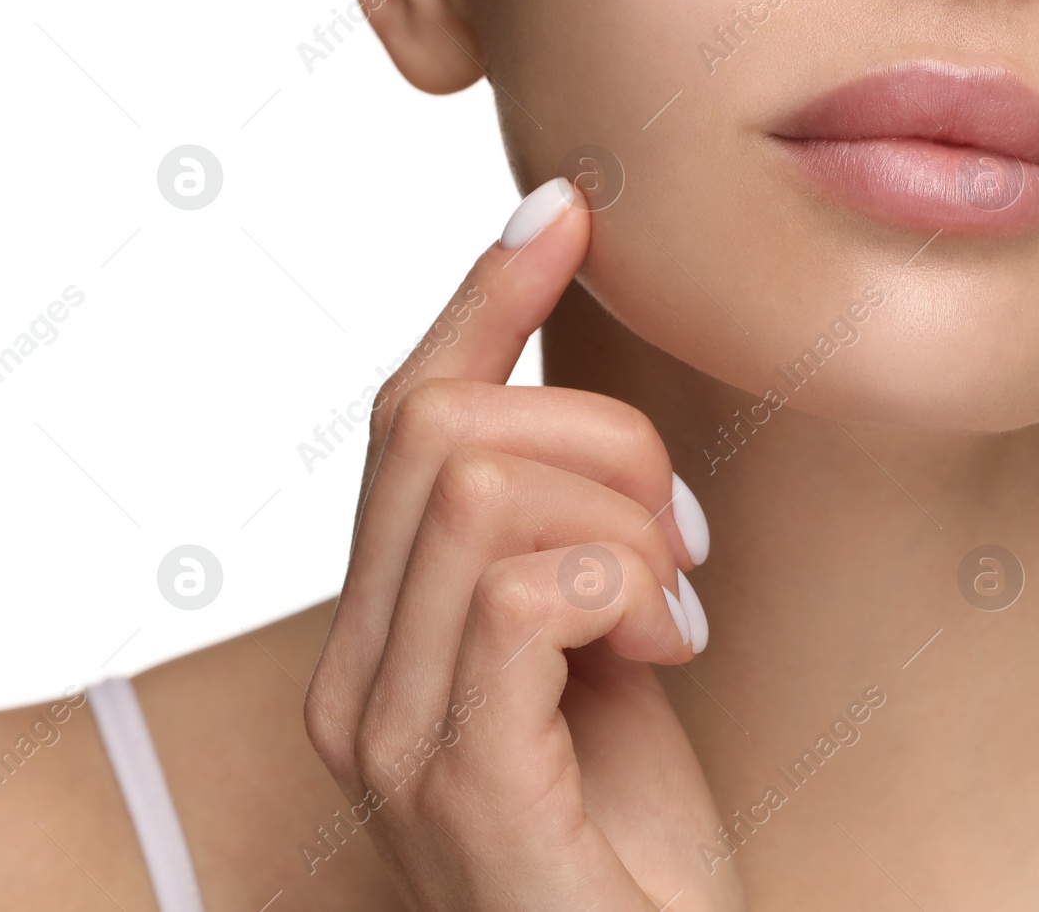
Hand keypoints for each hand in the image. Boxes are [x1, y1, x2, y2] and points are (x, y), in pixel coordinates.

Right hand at [304, 178, 743, 910]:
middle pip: (444, 427)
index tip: (567, 212)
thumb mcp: (599, 642)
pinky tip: (668, 646)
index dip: (482, 297)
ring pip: (486, 490)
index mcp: (383, 634)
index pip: (403, 417)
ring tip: (675, 609)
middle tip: (681, 544)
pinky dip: (618, 587)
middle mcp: (357, 678)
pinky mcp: (466, 787)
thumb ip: (565, 537)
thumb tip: (582, 401)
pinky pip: (522, 594)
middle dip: (601, 443)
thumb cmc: (632, 825)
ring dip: (625, 525)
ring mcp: (395, 738)